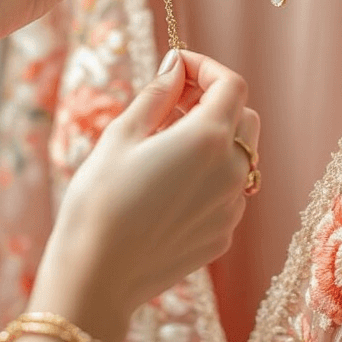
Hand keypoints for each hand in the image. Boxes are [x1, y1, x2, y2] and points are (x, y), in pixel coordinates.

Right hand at [29, 50, 260, 341]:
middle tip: (172, 103)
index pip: (231, 84)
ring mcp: (232, 207)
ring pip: (241, 156)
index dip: (206, 67)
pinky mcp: (223, 235)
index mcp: (208, 139)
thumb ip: (157, 95)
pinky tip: (169, 184)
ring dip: (215, 139)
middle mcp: (231, 171)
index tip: (178, 68)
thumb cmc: (99, 201)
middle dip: (215, 101)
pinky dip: (210, 175)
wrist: (96, 276)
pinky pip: (229, 191)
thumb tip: (176, 66)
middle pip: (245, 117)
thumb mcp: (122, 136)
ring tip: (166, 144)